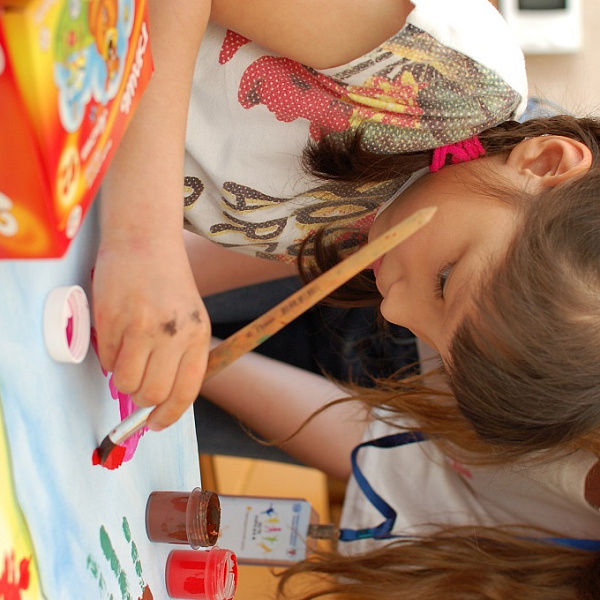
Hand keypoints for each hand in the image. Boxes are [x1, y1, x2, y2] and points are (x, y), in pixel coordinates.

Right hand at [92, 235, 209, 429]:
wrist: (145, 241)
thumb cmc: (168, 283)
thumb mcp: (190, 319)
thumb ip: (180, 356)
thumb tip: (158, 401)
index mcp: (197, 335)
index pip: (185, 392)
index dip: (168, 416)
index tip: (155, 424)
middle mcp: (173, 334)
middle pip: (153, 394)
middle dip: (141, 401)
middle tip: (136, 388)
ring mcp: (142, 327)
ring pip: (125, 383)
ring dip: (122, 381)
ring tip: (126, 359)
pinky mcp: (112, 320)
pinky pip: (105, 361)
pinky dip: (108, 358)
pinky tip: (116, 336)